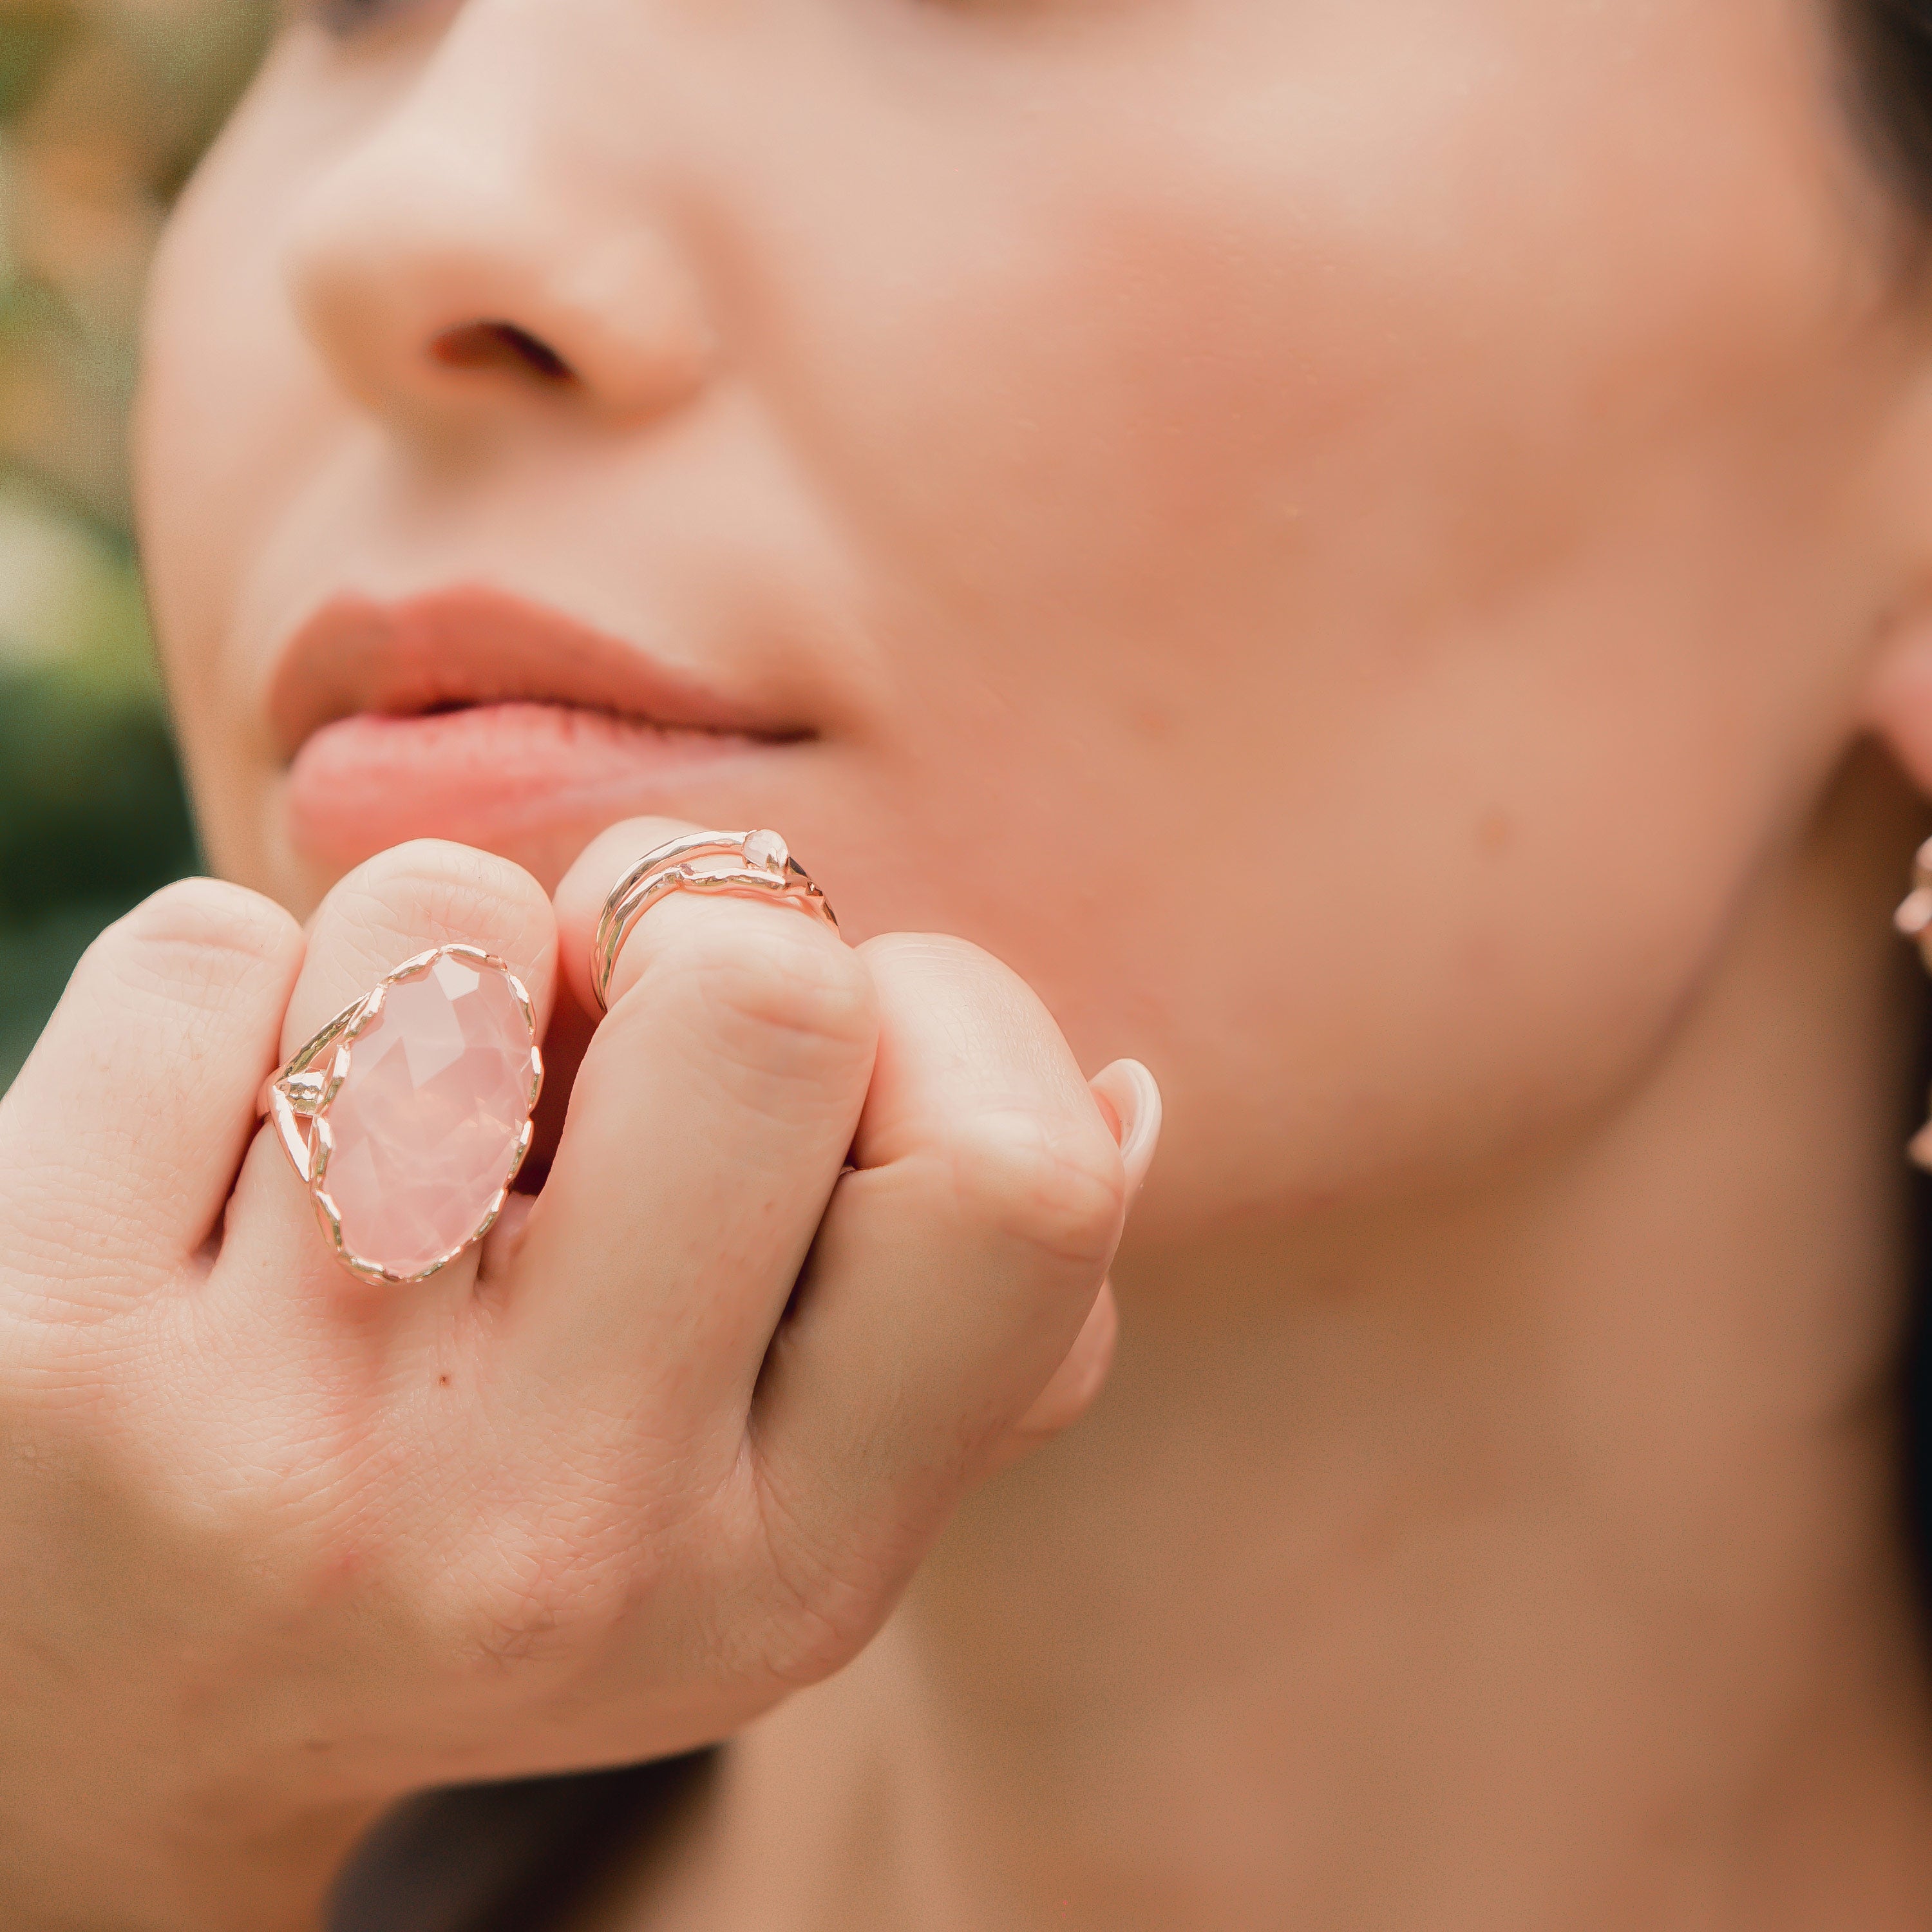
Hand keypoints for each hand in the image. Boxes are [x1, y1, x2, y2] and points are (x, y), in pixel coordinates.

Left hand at [0, 825, 1156, 1930]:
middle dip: (686, 923)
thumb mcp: (766, 1501)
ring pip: (458, 912)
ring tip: (383, 1133)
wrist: (90, 1722)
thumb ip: (969, 1323)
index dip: (947, 1022)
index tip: (811, 1070)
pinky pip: (208, 950)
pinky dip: (226, 1006)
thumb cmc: (489, 1534)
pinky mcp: (43, 1355)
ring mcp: (288, 1456)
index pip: (1017, 1176)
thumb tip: (1132, 1091)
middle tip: (594, 1027)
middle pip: (767, 981)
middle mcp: (565, 1541)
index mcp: (794, 1572)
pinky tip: (200, 1174)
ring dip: (437, 960)